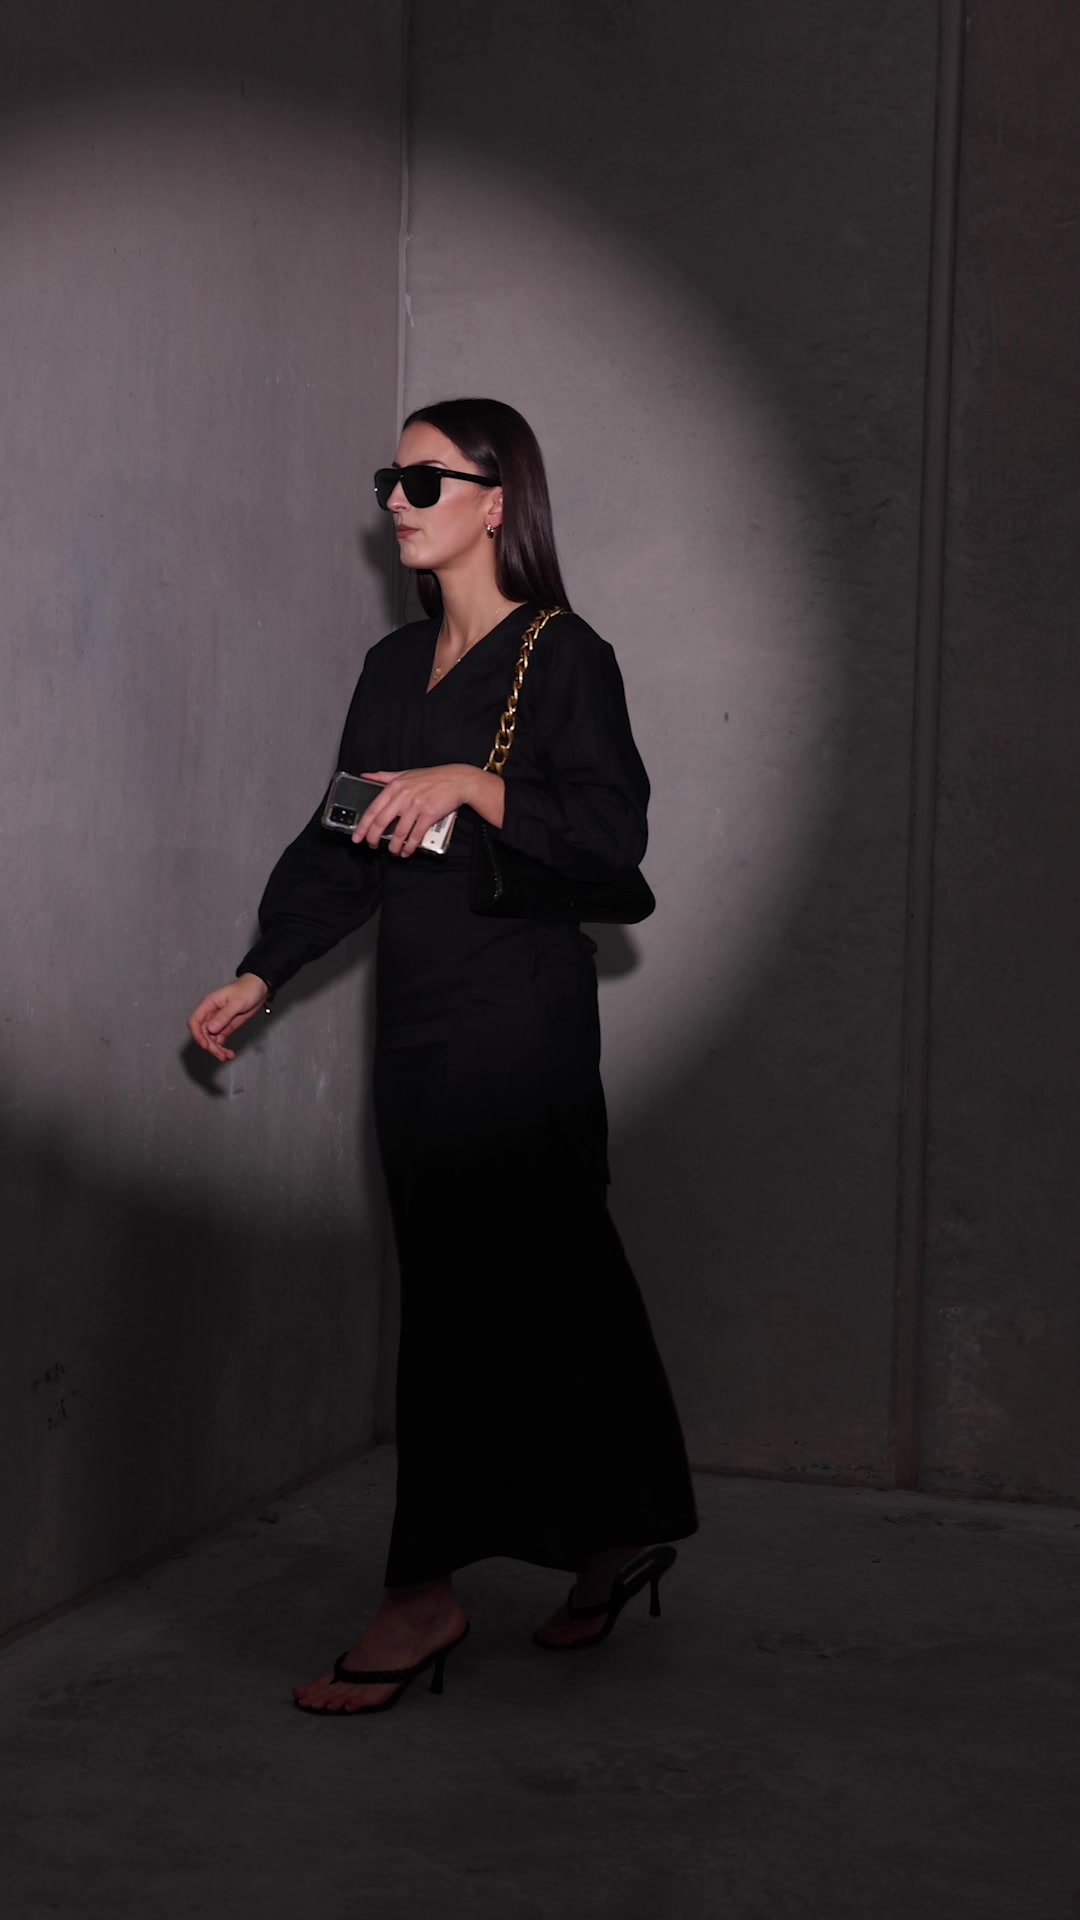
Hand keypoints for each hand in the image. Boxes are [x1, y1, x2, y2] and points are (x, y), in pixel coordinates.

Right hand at [188, 973, 269, 1062]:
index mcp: (209, 1004)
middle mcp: (211, 1014)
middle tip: (220, 1055)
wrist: (260, 988)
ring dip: (217, 1049)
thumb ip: (224, 1016)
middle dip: (210, 1045)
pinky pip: (220, 1040)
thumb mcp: (237, 1003)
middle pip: (203, 1034)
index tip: (206, 1045)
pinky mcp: (226, 1027)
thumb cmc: (247, 989)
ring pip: (211, 1039)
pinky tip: (229, 1054)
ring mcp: (218, 1021)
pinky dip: (223, 1048)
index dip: (197, 1035)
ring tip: (227, 1056)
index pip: (195, 1021)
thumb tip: (210, 1029)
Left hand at [353, 765, 504, 855]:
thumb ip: (384, 776)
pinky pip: (416, 835)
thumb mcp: (405, 773)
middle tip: (371, 846)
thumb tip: (365, 776)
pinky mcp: (429, 815)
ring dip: (394, 845)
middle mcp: (403, 796)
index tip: (357, 836)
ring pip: (399, 832)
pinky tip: (407, 851)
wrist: (457, 780)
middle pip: (382, 822)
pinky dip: (410, 846)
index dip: (363, 825)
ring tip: (392, 851)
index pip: (373, 809)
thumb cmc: (432, 778)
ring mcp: (416, 806)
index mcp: (395, 786)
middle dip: (374, 838)